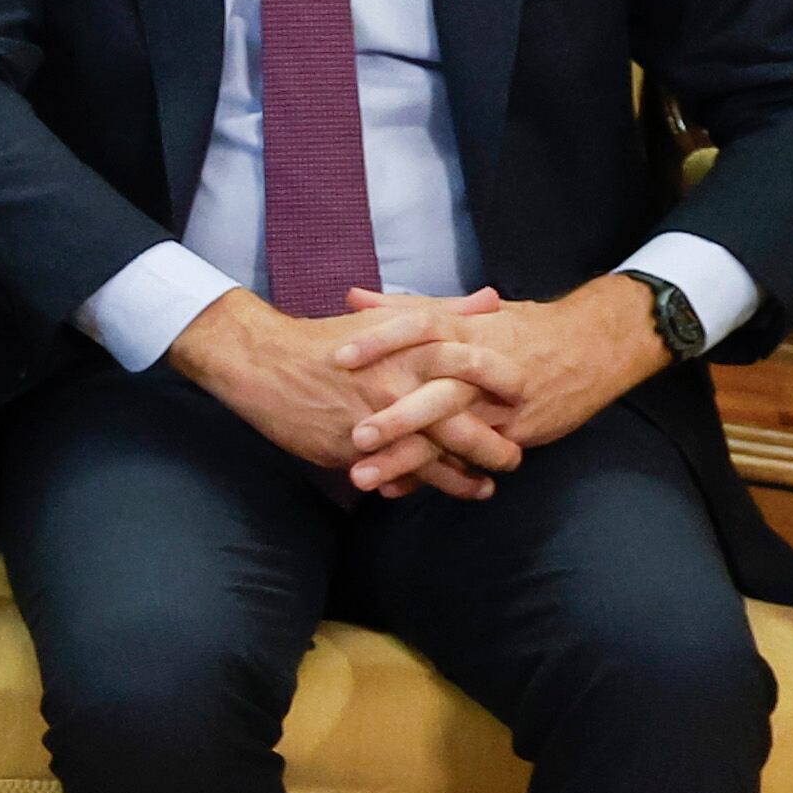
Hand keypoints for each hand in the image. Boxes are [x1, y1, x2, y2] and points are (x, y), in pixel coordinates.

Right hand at [166, 286, 517, 499]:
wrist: (266, 364)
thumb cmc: (330, 337)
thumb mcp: (392, 317)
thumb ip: (447, 311)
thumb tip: (493, 302)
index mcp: (414, 351)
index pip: (477, 369)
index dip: (507, 385)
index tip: (526, 399)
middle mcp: (400, 387)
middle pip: (464, 425)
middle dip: (495, 448)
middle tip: (516, 458)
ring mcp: (377, 421)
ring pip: (433, 459)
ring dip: (463, 479)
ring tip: (485, 488)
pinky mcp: (352, 448)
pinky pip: (393, 473)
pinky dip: (415, 485)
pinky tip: (431, 491)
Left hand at [332, 277, 670, 465]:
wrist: (593, 347)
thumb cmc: (519, 328)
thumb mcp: (467, 312)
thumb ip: (407, 307)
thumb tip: (354, 296)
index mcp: (467, 330)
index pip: (421, 328)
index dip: (380, 341)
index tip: (338, 357)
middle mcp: (481, 369)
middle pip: (438, 393)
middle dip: (397, 417)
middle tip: (354, 435)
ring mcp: (498, 406)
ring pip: (451, 436)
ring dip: (407, 459)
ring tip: (362, 477)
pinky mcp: (512, 434)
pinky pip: (469, 459)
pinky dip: (433, 477)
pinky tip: (397, 491)